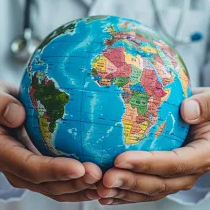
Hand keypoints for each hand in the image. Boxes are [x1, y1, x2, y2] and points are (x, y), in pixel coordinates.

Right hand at [0, 81, 101, 201]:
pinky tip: (96, 183)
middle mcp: (17, 168)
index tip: (79, 168)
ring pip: (55, 189)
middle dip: (74, 183)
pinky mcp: (41, 169)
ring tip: (103, 183)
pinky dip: (78, 186)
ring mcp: (30, 171)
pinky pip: (60, 183)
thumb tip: (16, 116)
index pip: (29, 167)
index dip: (54, 170)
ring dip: (80, 189)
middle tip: (99, 175)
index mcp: (4, 151)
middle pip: (47, 184)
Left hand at [95, 88, 209, 204]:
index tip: (120, 159)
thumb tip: (187, 112)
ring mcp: (175, 176)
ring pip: (149, 190)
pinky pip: (145, 188)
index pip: (174, 162)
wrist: (204, 119)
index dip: (147, 164)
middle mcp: (189, 171)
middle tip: (105, 180)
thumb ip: (206, 106)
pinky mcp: (164, 175)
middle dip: (130, 182)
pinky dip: (126, 193)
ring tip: (101, 190)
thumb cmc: (208, 110)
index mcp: (202, 154)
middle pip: (159, 183)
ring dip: (124, 192)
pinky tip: (108, 194)